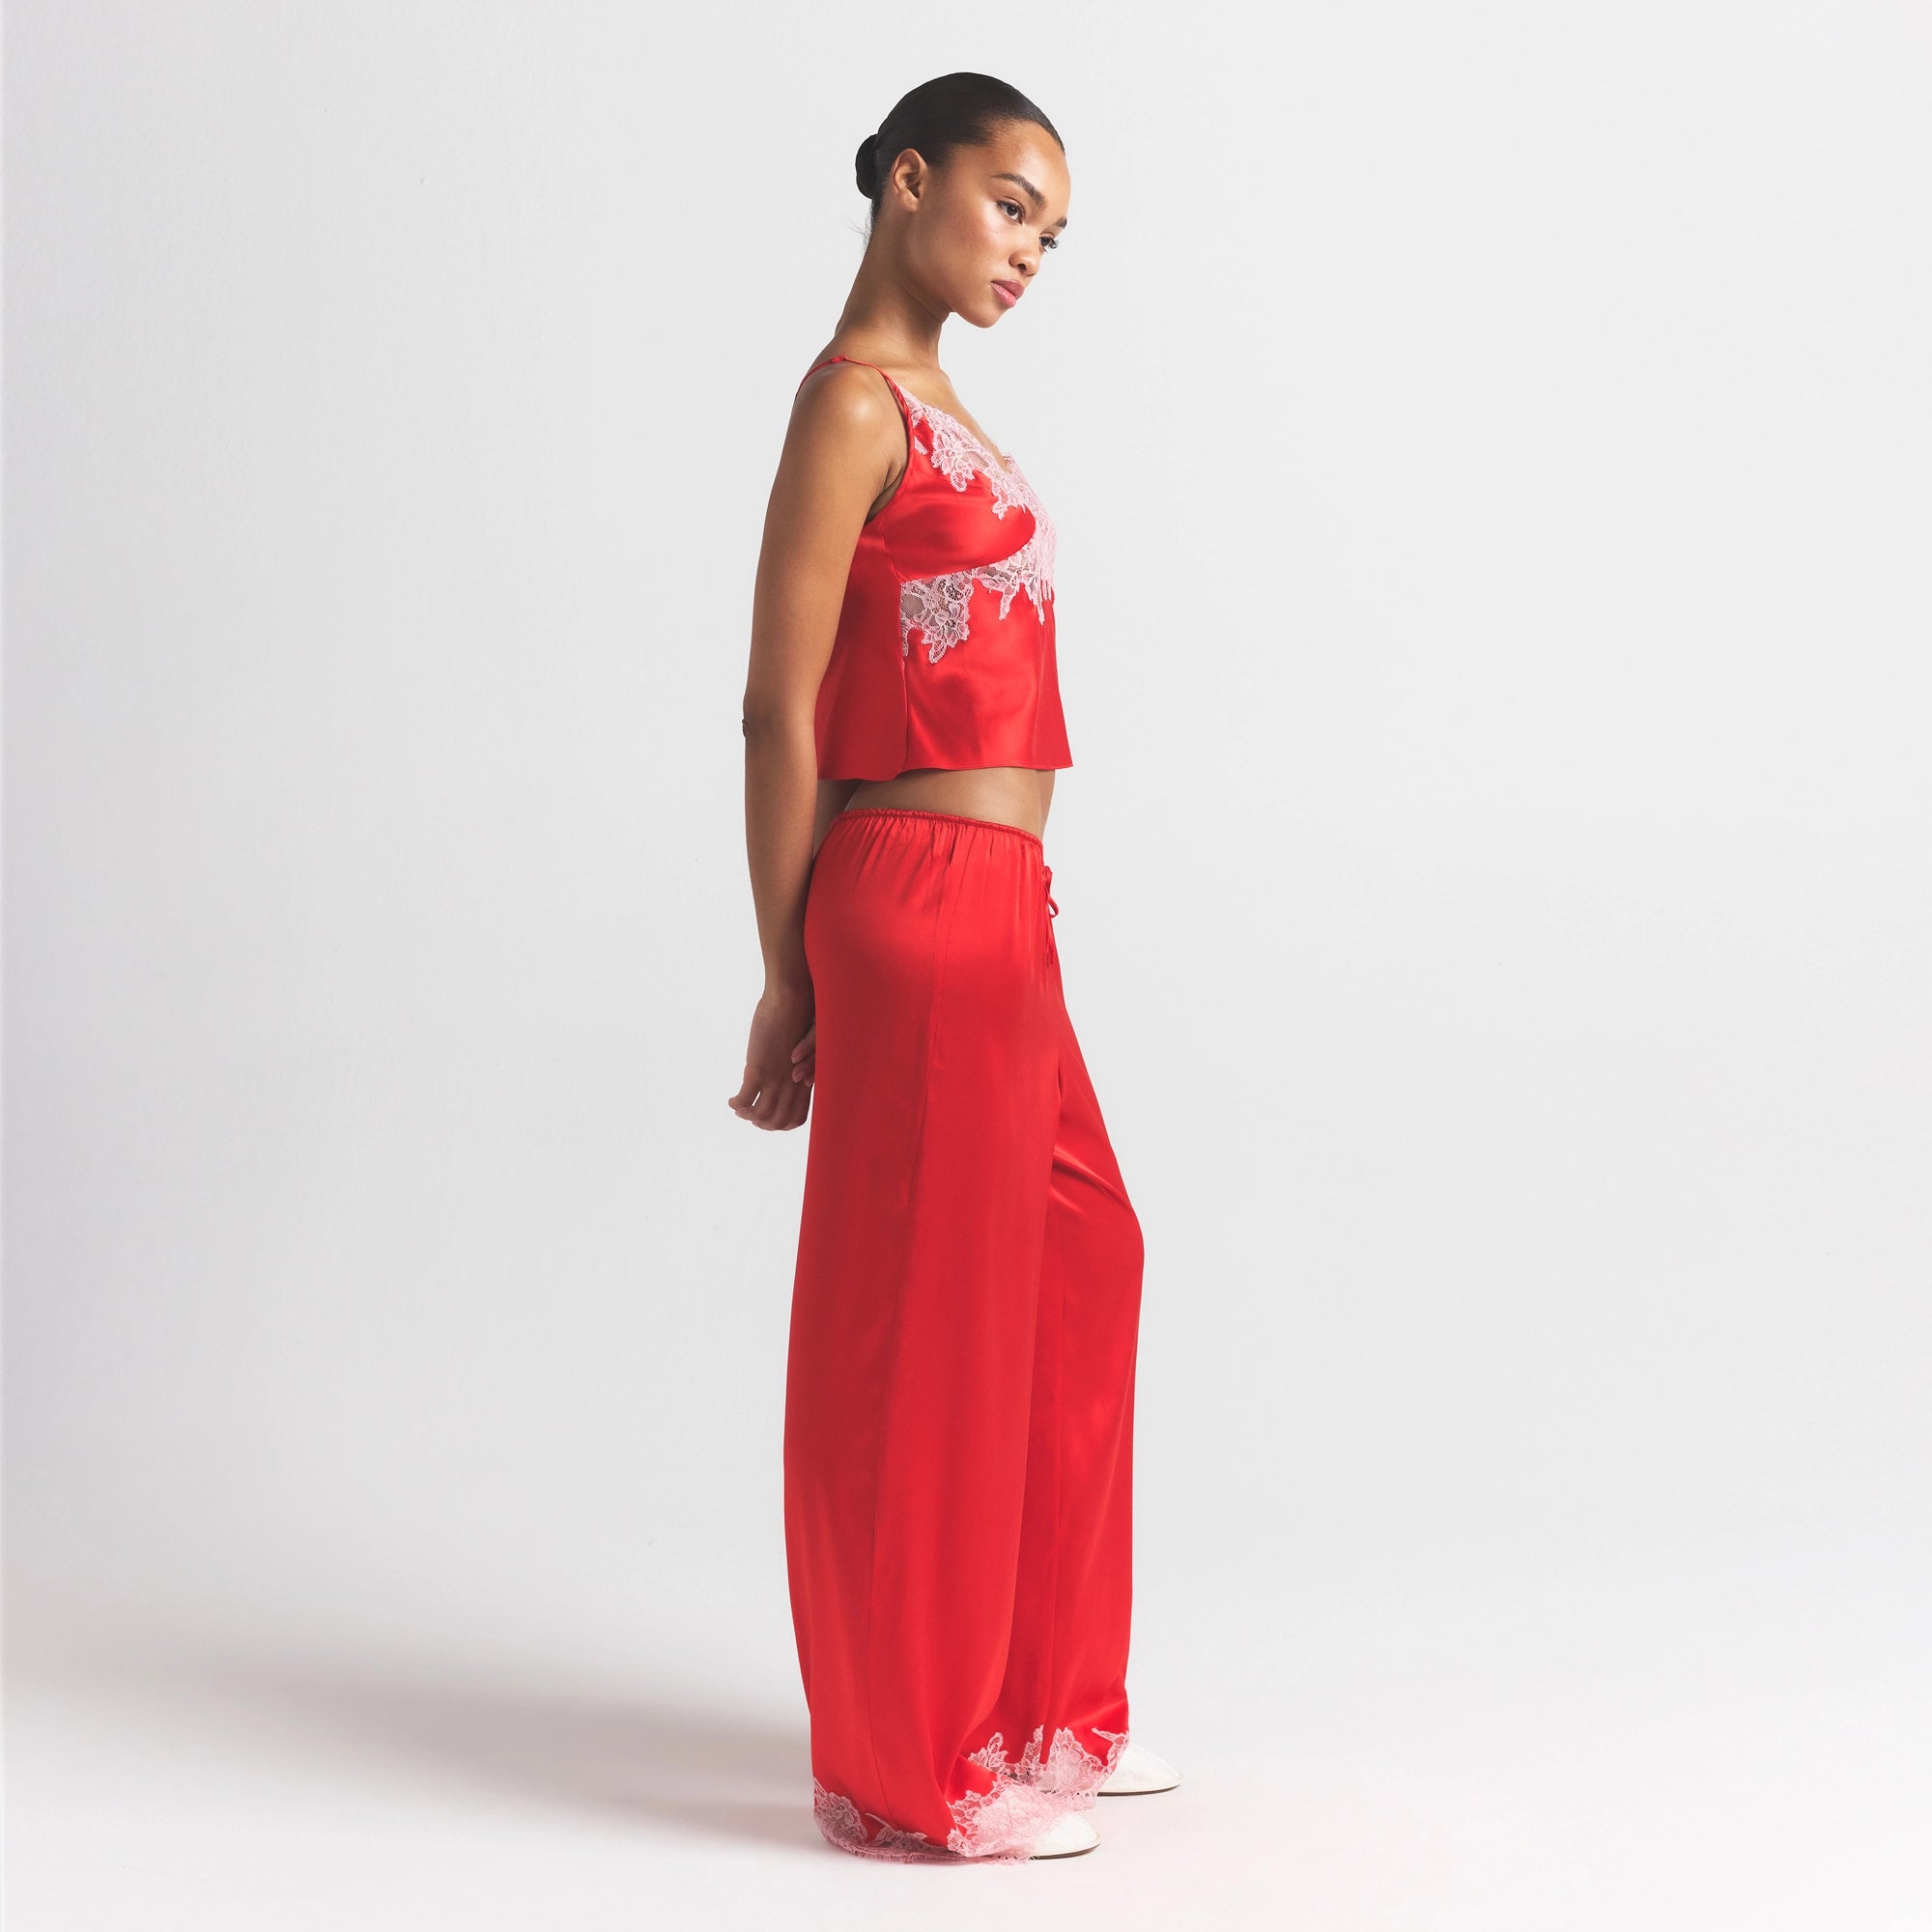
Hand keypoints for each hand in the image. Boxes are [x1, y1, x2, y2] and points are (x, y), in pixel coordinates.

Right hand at [727, 984, 815, 1130]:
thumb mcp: (801, 1049)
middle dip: (762, 1124)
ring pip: (760, 1116)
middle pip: (778, 1123)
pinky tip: (731, 1100)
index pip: (796, 1119)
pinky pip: (745, 1100)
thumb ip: (794, 1066)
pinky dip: (736, 1104)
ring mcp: (776, 1080)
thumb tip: (785, 1072)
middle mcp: (792, 1085)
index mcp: (804, 1082)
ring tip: (738, 1107)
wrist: (791, 1000)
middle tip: (749, 1115)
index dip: (781, 1124)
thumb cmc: (798, 1017)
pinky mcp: (759, 1070)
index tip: (768, 1117)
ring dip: (746, 1115)